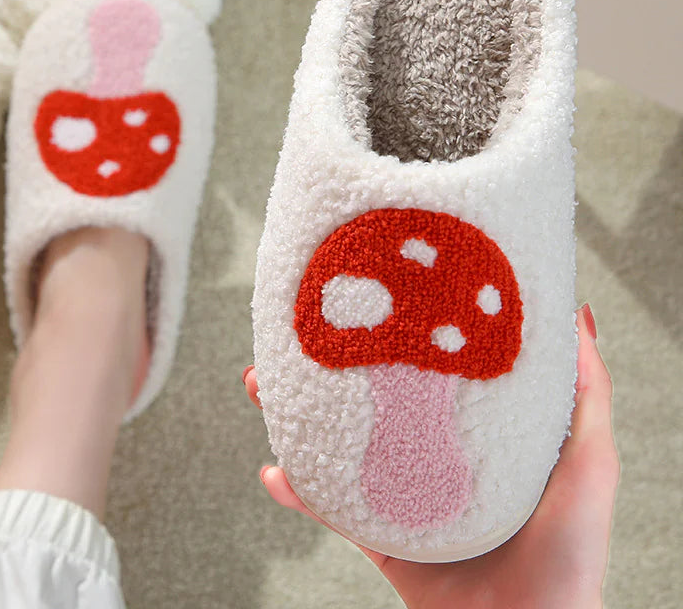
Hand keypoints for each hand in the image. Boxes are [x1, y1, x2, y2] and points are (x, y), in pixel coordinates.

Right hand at [243, 306, 617, 608]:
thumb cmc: (572, 554)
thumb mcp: (589, 461)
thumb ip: (587, 393)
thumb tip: (577, 314)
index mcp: (474, 431)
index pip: (421, 369)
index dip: (388, 333)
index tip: (364, 297)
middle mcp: (431, 456)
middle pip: (366, 399)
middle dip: (323, 365)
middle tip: (290, 337)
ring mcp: (400, 496)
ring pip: (335, 445)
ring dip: (295, 416)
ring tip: (262, 385)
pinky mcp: (381, 538)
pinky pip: (331, 510)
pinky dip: (299, 491)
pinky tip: (275, 471)